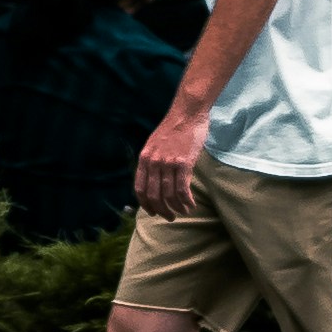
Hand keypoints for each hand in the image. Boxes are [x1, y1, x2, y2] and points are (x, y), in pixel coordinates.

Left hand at [133, 101, 210, 219]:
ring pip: (169, 195)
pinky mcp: (184, 163)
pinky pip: (183, 190)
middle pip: (154, 196)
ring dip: (177, 208)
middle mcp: (154, 162)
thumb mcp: (155, 144)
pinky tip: (191, 204)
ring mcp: (168, 163)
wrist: (187, 113)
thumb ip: (153, 162)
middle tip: (170, 217)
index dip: (145, 205)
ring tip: (184, 211)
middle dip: (162, 211)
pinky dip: (187, 201)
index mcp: (144, 158)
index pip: (140, 189)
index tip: (153, 212)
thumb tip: (154, 182)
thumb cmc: (174, 129)